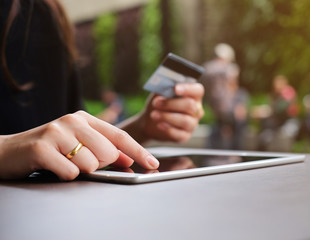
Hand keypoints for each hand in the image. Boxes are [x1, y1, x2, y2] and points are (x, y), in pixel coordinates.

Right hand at [0, 111, 158, 179]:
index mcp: (84, 119)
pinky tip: (53, 167)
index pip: (119, 136)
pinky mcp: (42, 147)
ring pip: (90, 164)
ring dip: (79, 170)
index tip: (153, 164)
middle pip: (107, 153)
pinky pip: (70, 172)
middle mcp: (72, 121)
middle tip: (77, 160)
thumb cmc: (49, 149)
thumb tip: (129, 160)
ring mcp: (56, 132)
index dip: (138, 151)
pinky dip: (64, 175)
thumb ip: (104, 150)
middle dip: (98, 164)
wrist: (9, 151)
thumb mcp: (78, 145)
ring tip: (63, 162)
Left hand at [140, 83, 204, 142]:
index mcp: (193, 96)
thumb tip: (165, 86)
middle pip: (190, 106)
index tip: (175, 89)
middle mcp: (196, 110)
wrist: (150, 119)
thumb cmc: (159, 102)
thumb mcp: (160, 93)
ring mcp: (192, 124)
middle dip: (171, 104)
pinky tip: (159, 125)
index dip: (188, 89)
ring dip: (167, 117)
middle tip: (156, 103)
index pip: (198, 90)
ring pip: (185, 121)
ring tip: (154, 115)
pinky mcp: (185, 136)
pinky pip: (180, 134)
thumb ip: (165, 88)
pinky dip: (168, 129)